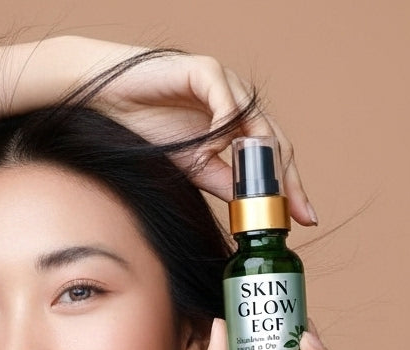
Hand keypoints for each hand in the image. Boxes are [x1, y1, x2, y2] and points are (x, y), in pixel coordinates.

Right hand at [69, 41, 313, 223]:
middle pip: (274, 141)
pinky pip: (226, 100)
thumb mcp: (193, 166)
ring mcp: (223, 85)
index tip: (303, 218)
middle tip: (294, 212)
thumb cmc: (144, 129)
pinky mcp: (203, 71)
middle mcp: (236, 104)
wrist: (106, 103)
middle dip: (286, 179)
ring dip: (260, 159)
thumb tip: (251, 209)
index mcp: (235, 127)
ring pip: (257, 122)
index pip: (274, 157)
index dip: (290, 188)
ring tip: (258, 190)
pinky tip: (215, 148)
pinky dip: (225, 124)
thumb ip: (223, 180)